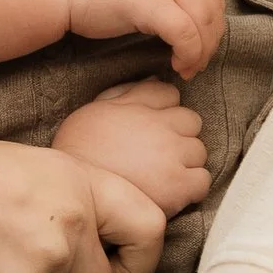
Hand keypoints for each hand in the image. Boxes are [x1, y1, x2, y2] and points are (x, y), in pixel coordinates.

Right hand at [52, 79, 212, 220]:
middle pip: (192, 123)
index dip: (164, 112)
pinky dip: (192, 187)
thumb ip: (126, 92)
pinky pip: (202, 181)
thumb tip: (153, 79)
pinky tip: (173, 193)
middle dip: (180, 136)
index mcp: (140, 107)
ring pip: (200, 152)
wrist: (70, 190)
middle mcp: (160, 128)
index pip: (172, 95)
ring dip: (187, 162)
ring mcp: (171, 156)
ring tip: (165, 175)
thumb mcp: (96, 110)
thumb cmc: (77, 150)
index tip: (153, 128)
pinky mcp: (177, 186)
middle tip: (160, 154)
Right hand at [61, 0, 227, 77]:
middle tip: (197, 62)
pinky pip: (185, 34)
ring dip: (202, 51)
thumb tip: (181, 12)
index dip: (212, 17)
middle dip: (211, 39)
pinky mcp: (151, 2)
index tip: (201, 40)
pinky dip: (188, 54)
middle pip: (213, 5)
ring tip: (188, 68)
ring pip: (203, 22)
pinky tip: (177, 65)